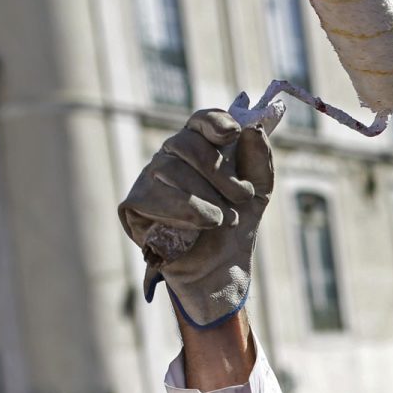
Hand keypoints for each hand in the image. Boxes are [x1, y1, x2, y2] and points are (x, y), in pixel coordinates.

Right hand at [118, 108, 273, 327]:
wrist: (220, 271)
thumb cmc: (234, 227)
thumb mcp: (258, 192)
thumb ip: (259, 159)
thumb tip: (254, 128)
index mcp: (198, 149)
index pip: (200, 122)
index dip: (214, 122)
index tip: (233, 133)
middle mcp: (169, 157)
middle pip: (187, 143)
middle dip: (221, 172)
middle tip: (242, 198)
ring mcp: (148, 179)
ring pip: (173, 169)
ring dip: (209, 198)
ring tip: (224, 220)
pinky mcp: (134, 204)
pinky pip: (157, 195)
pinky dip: (187, 211)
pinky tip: (203, 225)